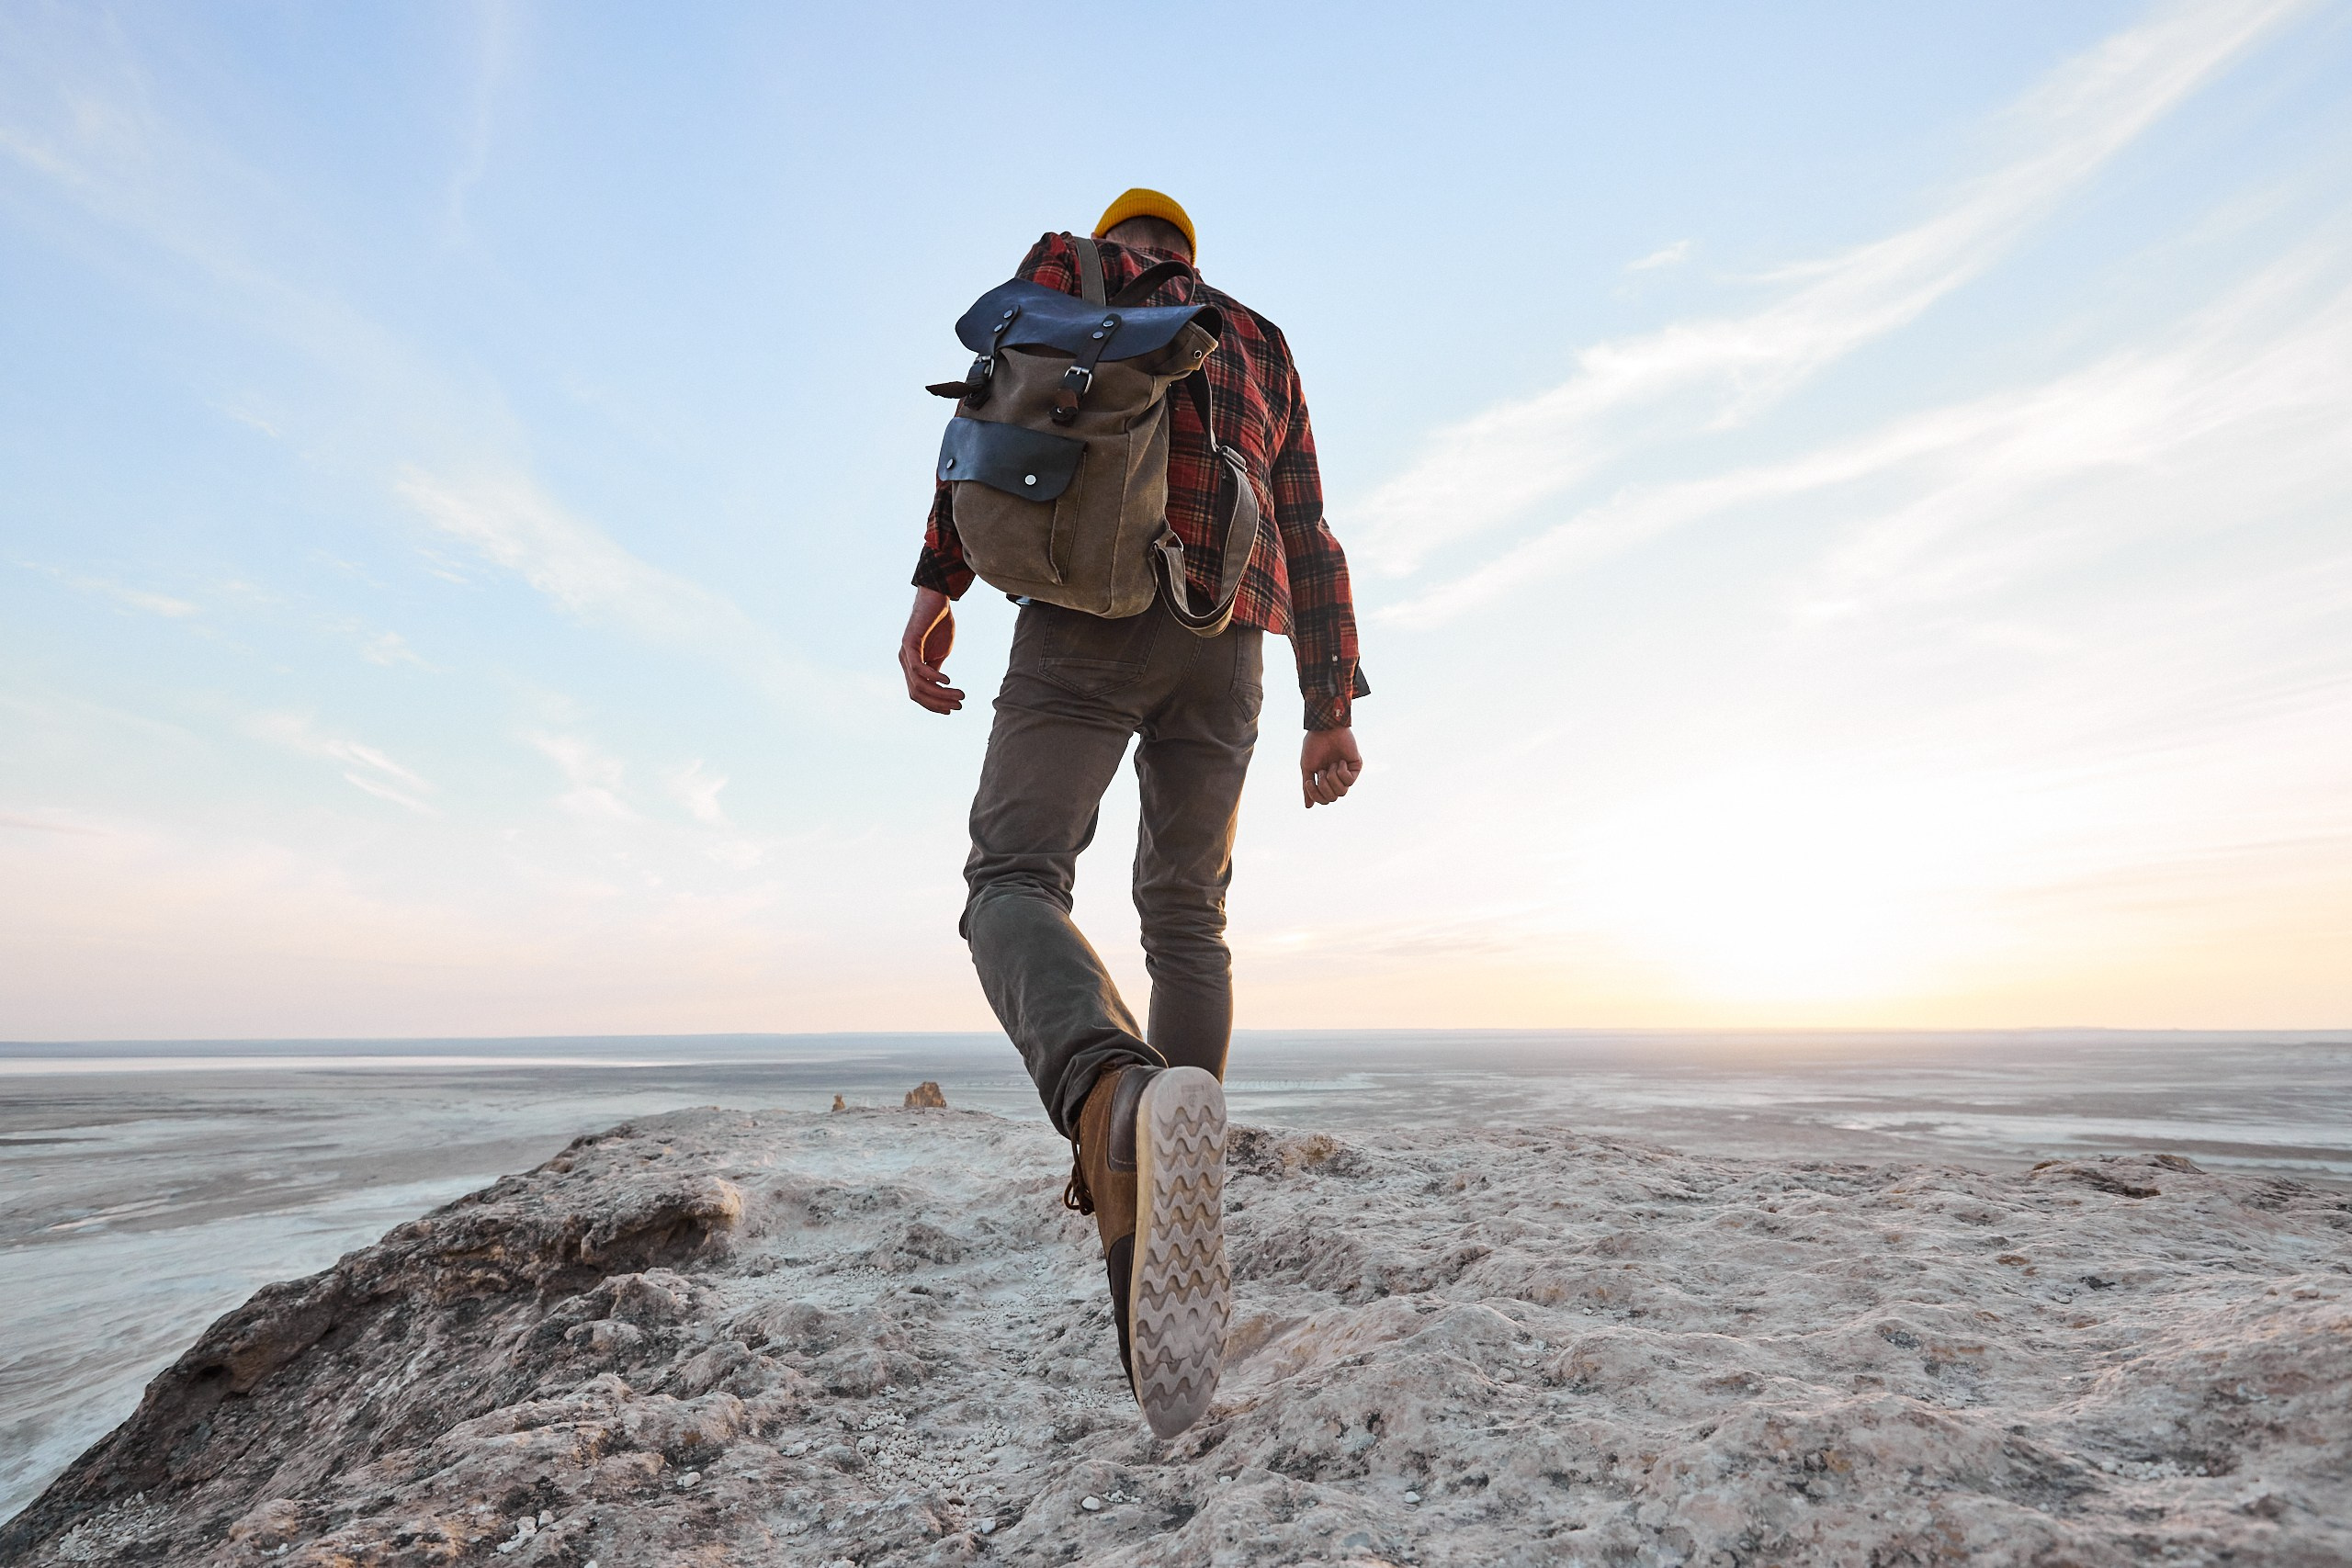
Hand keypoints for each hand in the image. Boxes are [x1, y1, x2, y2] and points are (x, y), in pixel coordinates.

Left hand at [899, 588, 964, 713]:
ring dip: (940, 693)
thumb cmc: (939, 624)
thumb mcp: (940, 653)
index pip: (918, 694)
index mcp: (912, 666)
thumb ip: (936, 670)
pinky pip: (918, 667)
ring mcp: (905, 652)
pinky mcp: (909, 642)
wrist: (937, 599)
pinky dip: (933, 677)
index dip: (933, 705)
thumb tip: (940, 687)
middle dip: (938, 703)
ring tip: (959, 695)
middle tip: (959, 705)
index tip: (951, 710)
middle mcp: (905, 661)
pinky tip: (948, 681)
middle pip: (917, 693)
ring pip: (919, 683)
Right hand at [1300, 726, 1361, 807]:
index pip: (1324, 799)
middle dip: (1324, 786)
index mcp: (1325, 779)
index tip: (1309, 782)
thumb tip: (1308, 806)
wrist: (1324, 729)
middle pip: (1333, 798)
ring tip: (1331, 765)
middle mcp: (1337, 778)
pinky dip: (1342, 772)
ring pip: (1342, 792)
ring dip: (1332, 778)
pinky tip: (1341, 761)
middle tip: (1322, 770)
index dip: (1316, 795)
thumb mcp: (1307, 769)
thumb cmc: (1314, 746)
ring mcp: (1347, 773)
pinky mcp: (1356, 767)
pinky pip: (1349, 781)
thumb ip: (1308, 788)